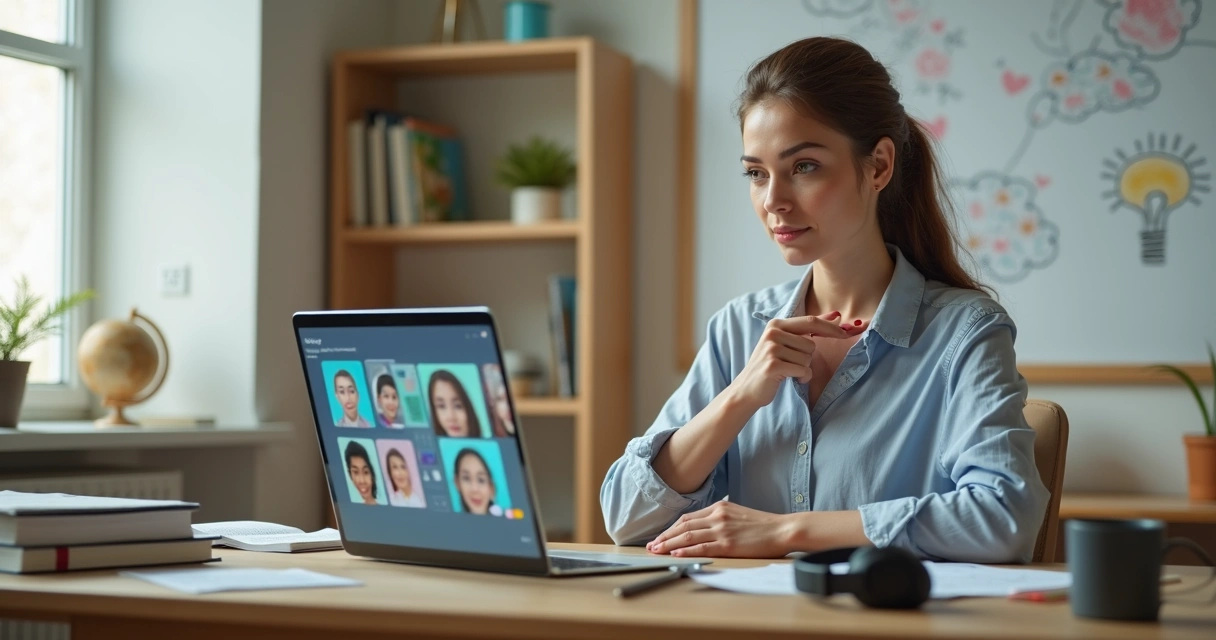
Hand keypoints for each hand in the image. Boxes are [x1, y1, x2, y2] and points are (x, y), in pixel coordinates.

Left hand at [646, 501, 794, 557]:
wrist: (782, 529)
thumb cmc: (763, 525)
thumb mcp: (737, 514)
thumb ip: (720, 518)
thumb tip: (704, 526)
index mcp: (718, 508)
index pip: (687, 518)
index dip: (671, 528)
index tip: (660, 537)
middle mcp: (717, 516)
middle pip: (683, 526)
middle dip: (664, 536)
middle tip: (651, 545)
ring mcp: (722, 529)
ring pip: (687, 536)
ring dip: (669, 544)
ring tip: (656, 550)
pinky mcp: (728, 543)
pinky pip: (701, 547)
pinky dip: (686, 550)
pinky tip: (675, 554)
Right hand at [727, 312, 862, 409]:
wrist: (747, 389)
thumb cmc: (770, 366)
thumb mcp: (786, 342)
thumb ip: (808, 329)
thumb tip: (836, 316)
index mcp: (776, 324)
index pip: (810, 321)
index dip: (830, 328)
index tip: (845, 333)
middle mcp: (773, 333)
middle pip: (811, 344)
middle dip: (807, 357)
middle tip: (791, 363)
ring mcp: (771, 349)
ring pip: (808, 358)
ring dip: (803, 368)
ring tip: (788, 371)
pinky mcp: (773, 365)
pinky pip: (803, 370)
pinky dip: (802, 377)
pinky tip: (789, 378)